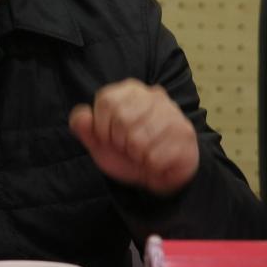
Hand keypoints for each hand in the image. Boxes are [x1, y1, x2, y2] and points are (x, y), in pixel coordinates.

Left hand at [69, 79, 198, 195]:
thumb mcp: (100, 142)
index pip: (107, 100)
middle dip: (121, 142)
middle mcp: (154, 95)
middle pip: (122, 119)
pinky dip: (151, 165)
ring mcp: (172, 113)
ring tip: (144, 154)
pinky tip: (157, 161)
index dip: (102, 127)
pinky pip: (156, 156)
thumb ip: (85, 128)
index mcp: (131, 90)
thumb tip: (81, 117)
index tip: (111, 137)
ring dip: (137, 155)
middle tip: (130, 148)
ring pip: (139, 140)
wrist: (158, 175)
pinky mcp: (185, 134)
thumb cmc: (128, 154)